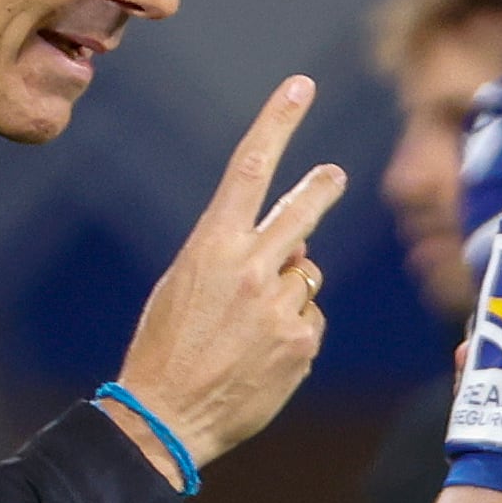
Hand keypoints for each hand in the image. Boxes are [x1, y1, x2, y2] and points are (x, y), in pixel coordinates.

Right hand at [113, 79, 344, 480]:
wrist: (166, 415)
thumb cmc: (167, 348)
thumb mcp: (185, 286)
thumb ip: (236, 257)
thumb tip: (294, 247)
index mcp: (211, 246)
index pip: (250, 168)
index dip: (278, 122)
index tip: (300, 87)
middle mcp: (251, 267)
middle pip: (301, 211)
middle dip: (320, 188)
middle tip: (334, 173)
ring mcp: (280, 305)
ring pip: (305, 277)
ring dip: (288, 292)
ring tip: (248, 330)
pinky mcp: (301, 341)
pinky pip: (310, 319)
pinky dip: (293, 332)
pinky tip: (261, 356)